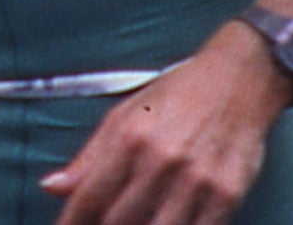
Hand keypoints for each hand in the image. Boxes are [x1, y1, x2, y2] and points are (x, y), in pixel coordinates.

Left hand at [41, 24, 289, 223]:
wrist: (238, 81)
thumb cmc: (177, 95)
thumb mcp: (124, 115)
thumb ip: (89, 158)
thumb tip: (53, 186)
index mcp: (129, 139)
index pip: (90, 197)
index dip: (72, 222)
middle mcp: (161, 162)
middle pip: (120, 221)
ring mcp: (197, 182)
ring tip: (132, 224)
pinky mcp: (227, 195)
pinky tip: (163, 224)